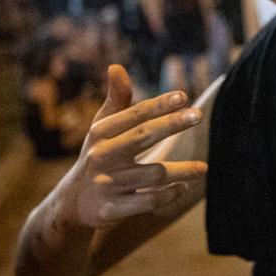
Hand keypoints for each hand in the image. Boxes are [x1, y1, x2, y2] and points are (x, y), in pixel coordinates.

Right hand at [53, 65, 207, 229]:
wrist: (72, 203)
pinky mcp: (112, 209)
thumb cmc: (97, 156)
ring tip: (204, 168)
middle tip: (198, 115)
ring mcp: (107, 183)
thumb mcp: (102, 128)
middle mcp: (103, 156)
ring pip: (153, 174)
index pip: (134, 114)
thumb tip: (116, 66)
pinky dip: (168, 194)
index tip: (184, 96)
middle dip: (172, 124)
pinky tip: (183, 187)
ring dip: (182, 170)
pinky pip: (147, 201)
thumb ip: (116, 100)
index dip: (159, 105)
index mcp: (101, 133)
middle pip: (143, 136)